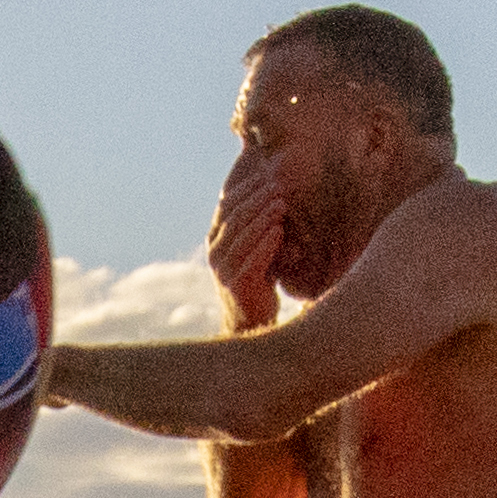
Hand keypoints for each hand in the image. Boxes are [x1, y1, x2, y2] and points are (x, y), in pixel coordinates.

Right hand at [204, 157, 290, 321]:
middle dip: (257, 198)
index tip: (268, 174)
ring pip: (242, 235)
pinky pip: (252, 259)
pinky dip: (265, 244)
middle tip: (278, 185)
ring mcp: (223, 270)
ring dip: (262, 217)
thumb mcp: (254, 249)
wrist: (251, 323)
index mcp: (216, 240)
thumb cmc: (258, 281)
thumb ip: (257, 227)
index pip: (227, 206)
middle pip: (235, 217)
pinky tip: (279, 231)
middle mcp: (215, 253)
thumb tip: (274, 193)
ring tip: (281, 204)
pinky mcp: (236, 285)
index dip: (247, 189)